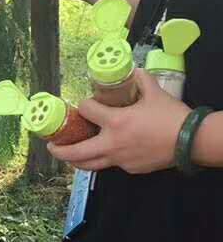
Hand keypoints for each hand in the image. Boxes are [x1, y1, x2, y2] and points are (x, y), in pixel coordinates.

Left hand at [49, 70, 187, 173]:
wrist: (189, 141)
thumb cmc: (171, 116)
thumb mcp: (154, 92)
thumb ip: (140, 80)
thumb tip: (132, 72)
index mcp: (116, 122)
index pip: (86, 111)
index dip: (84, 105)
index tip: (84, 104)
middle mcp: (112, 144)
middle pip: (76, 153)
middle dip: (59, 150)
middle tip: (51, 146)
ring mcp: (119, 159)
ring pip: (89, 165)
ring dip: (75, 161)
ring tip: (68, 156)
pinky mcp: (129, 168)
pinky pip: (110, 164)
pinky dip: (103, 159)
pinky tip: (105, 152)